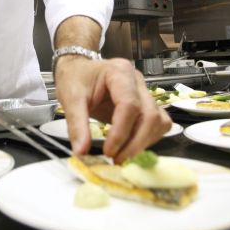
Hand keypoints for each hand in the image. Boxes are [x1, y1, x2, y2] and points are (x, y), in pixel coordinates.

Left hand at [55, 56, 171, 162]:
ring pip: (158, 121)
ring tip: (122, 156)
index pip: (129, 105)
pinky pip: (159, 123)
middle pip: (150, 115)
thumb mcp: (70, 98)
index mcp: (119, 72)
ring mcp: (145, 92)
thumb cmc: (75, 78)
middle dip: (135, 143)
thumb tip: (82, 152)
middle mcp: (137, 81)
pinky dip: (148, 138)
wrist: (78, 69)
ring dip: (143, 143)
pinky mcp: (146, 104)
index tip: (108, 152)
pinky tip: (130, 147)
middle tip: (116, 160)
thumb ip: (76, 125)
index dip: (121, 132)